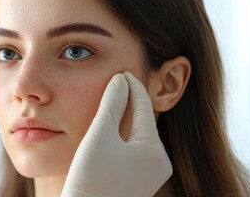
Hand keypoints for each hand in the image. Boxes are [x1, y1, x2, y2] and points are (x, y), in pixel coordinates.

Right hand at [61, 72, 171, 196]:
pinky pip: (132, 148)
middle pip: (143, 119)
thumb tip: (121, 80)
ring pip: (137, 133)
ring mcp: (148, 173)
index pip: (143, 105)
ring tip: (111, 98)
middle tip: (117, 78)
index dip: (131, 84)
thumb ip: (111, 105)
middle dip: (129, 100)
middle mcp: (158, 162)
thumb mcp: (99, 137)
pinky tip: (108, 126)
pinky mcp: (136, 181)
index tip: (121, 68)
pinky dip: (121, 133)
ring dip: (124, 116)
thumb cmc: (91, 181)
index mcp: (154, 150)